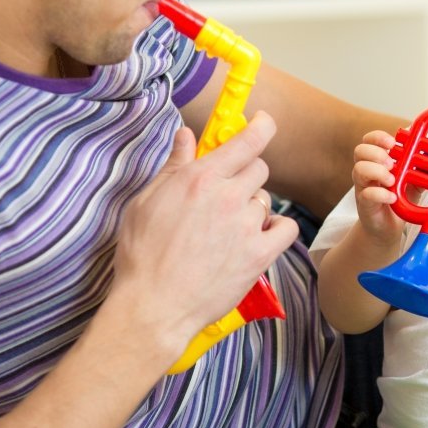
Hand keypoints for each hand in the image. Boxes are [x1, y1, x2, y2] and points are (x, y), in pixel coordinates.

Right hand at [113, 113, 298, 352]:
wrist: (153, 305)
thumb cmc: (142, 255)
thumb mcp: (146, 202)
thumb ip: (173, 166)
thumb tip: (186, 136)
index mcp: (200, 179)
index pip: (246, 141)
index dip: (261, 126)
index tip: (264, 122)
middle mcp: (228, 197)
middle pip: (259, 169)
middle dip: (246, 175)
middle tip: (228, 193)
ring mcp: (246, 226)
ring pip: (266, 200)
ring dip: (253, 207)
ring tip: (230, 227)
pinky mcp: (259, 255)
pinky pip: (285, 229)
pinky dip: (276, 229)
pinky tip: (259, 237)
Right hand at [352, 129, 404, 242]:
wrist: (390, 227)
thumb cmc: (399, 199)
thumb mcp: (412, 180)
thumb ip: (417, 166)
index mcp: (376, 161)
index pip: (369, 140)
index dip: (378, 137)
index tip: (392, 143)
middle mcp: (366, 171)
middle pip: (359, 151)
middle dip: (376, 153)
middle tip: (391, 163)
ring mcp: (363, 187)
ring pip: (359, 170)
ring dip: (378, 171)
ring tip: (392, 181)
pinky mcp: (364, 204)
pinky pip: (366, 194)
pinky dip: (381, 194)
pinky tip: (392, 198)